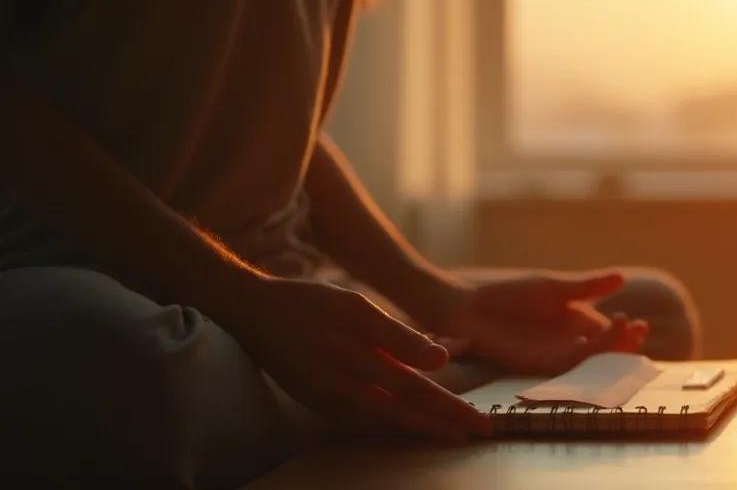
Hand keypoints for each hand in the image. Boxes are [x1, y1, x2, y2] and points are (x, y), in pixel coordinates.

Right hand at [216, 276, 491, 440]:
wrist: (253, 313)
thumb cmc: (312, 303)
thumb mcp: (358, 306)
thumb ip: (400, 336)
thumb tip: (443, 358)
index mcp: (361, 351)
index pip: (416, 386)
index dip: (448, 407)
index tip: (476, 420)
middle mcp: (346, 380)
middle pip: (406, 407)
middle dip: (445, 422)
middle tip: (481, 432)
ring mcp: (329, 396)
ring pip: (385, 419)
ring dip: (421, 428)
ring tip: (453, 435)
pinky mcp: (317, 403)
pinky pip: (360, 420)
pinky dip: (388, 425)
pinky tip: (410, 428)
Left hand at [432, 273, 648, 374]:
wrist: (468, 308)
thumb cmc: (509, 294)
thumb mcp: (553, 287)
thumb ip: (587, 286)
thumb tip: (622, 277)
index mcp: (577, 320)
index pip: (609, 331)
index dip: (626, 332)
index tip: (637, 324)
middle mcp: (569, 341)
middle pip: (603, 349)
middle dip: (622, 344)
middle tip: (636, 333)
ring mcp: (553, 354)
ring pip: (587, 360)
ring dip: (604, 352)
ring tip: (617, 337)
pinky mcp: (535, 365)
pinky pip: (561, 368)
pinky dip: (577, 362)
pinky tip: (587, 350)